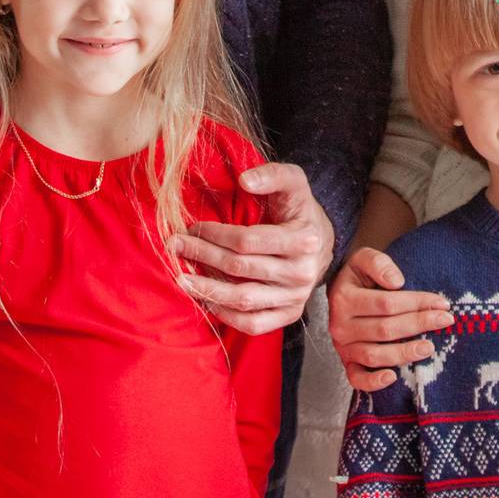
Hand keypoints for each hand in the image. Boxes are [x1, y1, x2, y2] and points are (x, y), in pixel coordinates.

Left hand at [170, 162, 332, 335]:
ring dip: (208, 290)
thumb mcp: (294, 182)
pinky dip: (227, 315)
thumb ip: (272, 174)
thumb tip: (244, 180)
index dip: (214, 234)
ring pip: (244, 299)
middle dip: (202, 256)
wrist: (322, 243)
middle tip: (176, 247)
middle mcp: (302, 272)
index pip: (247, 240)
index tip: (192, 227)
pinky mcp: (290, 315)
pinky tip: (207, 301)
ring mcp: (296, 297)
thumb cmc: (300, 210)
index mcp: (304, 239)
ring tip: (182, 279)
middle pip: (240, 268)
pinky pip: (254, 323)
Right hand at [327, 246, 453, 391]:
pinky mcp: (346, 362)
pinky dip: (373, 382)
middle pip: (385, 329)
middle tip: (445, 321)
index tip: (442, 303)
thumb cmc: (357, 276)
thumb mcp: (364, 258)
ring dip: (404, 353)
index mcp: (344, 298)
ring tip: (429, 347)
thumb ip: (379, 264)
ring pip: (375, 355)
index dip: (416, 303)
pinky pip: (357, 378)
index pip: (387, 304)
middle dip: (419, 324)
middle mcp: (340, 325)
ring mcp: (343, 346)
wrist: (337, 292)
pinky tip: (393, 377)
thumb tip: (397, 282)